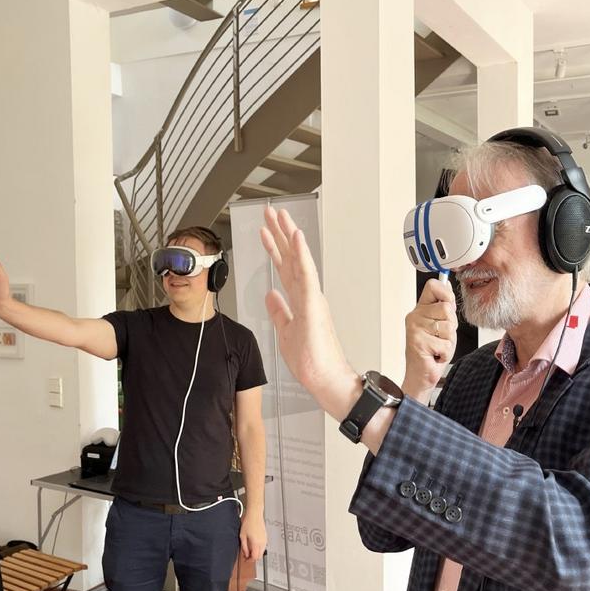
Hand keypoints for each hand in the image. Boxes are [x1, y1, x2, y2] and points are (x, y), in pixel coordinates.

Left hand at [240, 513, 266, 562]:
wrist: (255, 515)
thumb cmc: (249, 522)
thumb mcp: (242, 536)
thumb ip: (244, 547)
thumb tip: (245, 553)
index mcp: (256, 543)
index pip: (255, 557)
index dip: (249, 560)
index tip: (245, 559)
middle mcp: (262, 542)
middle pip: (260, 556)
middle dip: (253, 558)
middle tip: (247, 556)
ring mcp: (265, 540)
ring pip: (262, 552)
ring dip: (256, 553)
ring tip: (249, 550)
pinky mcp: (265, 537)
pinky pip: (263, 546)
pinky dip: (258, 548)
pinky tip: (253, 545)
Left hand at [260, 207, 358, 417]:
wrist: (324, 378)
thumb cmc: (311, 361)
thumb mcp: (285, 333)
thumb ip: (279, 312)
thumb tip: (271, 296)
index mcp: (300, 300)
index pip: (284, 268)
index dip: (274, 248)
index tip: (265, 231)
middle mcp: (307, 294)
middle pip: (291, 257)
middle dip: (279, 233)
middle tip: (271, 212)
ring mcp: (311, 297)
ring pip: (298, 259)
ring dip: (288, 236)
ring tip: (279, 216)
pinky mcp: (313, 304)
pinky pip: (306, 274)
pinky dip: (301, 254)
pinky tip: (296, 237)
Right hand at [402, 279, 457, 400]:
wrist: (420, 375)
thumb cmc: (431, 352)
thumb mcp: (442, 326)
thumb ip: (444, 308)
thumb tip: (448, 286)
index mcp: (420, 309)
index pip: (433, 286)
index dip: (446, 293)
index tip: (448, 304)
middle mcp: (415, 316)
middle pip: (446, 308)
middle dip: (451, 326)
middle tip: (440, 337)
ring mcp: (415, 328)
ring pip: (448, 326)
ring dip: (448, 341)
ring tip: (437, 346)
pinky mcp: (419, 342)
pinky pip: (446, 343)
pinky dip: (445, 353)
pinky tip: (434, 355)